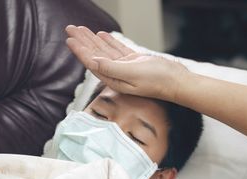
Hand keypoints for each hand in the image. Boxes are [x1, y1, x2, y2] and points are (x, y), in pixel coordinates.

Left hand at [65, 25, 189, 102]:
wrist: (177, 82)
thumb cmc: (158, 80)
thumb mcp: (133, 73)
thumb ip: (112, 68)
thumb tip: (93, 62)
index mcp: (113, 78)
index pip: (92, 62)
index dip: (80, 50)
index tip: (70, 39)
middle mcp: (117, 73)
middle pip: (95, 54)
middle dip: (82, 41)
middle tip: (71, 29)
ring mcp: (125, 67)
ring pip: (104, 50)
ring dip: (92, 39)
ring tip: (82, 29)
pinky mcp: (134, 62)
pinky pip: (117, 50)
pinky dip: (109, 42)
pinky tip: (102, 35)